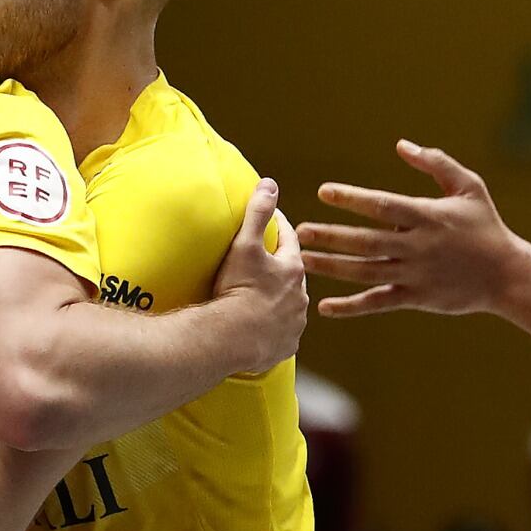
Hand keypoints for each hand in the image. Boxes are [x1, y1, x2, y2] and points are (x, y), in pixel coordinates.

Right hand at [204, 178, 308, 371]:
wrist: (230, 339)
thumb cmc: (237, 289)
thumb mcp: (245, 244)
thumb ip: (257, 213)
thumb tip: (270, 184)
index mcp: (293, 269)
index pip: (290, 240)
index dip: (279, 227)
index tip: (271, 220)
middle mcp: (300, 297)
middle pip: (292, 275)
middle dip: (280, 267)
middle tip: (264, 262)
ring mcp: (295, 324)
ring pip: (290, 306)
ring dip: (280, 300)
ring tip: (263, 298)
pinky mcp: (286, 346)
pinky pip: (283, 334)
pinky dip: (276, 329)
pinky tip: (264, 329)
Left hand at [305, 142, 524, 318]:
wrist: (508, 276)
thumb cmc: (486, 226)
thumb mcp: (469, 187)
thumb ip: (436, 163)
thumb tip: (402, 145)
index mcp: (428, 217)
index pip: (383, 206)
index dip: (353, 199)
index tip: (325, 192)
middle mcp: (418, 247)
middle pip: (367, 242)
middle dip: (332, 236)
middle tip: (302, 230)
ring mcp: (415, 275)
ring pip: (366, 272)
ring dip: (333, 266)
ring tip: (303, 259)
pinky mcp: (416, 298)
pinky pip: (378, 303)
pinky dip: (352, 307)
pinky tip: (326, 307)